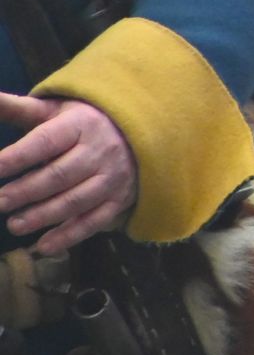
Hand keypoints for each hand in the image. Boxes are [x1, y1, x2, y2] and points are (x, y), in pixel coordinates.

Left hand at [0, 96, 138, 254]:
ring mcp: (112, 177)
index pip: (46, 141)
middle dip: (26, 191)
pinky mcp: (119, 200)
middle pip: (60, 175)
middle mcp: (100, 151)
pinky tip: (44, 246)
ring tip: (14, 225)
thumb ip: (18, 109)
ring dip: (44, 215)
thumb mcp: (54, 110)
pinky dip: (70, 236)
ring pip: (76, 200)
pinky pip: (95, 221)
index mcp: (80, 125)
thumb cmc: (82, 122)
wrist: (138, 133)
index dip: (18, 157)